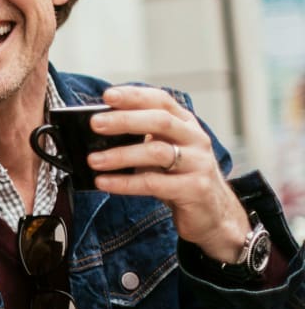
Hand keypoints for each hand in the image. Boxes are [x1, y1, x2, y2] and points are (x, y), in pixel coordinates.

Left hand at [87, 85, 250, 261]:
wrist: (214, 214)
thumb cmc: (181, 179)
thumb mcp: (165, 153)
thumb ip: (142, 140)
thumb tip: (100, 133)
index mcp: (186, 124)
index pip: (161, 100)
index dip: (135, 96)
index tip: (108, 95)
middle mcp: (195, 139)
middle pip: (160, 121)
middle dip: (125, 120)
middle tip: (96, 123)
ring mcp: (198, 164)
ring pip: (157, 152)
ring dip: (121, 155)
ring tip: (94, 160)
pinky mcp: (194, 189)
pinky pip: (154, 184)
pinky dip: (125, 183)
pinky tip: (105, 182)